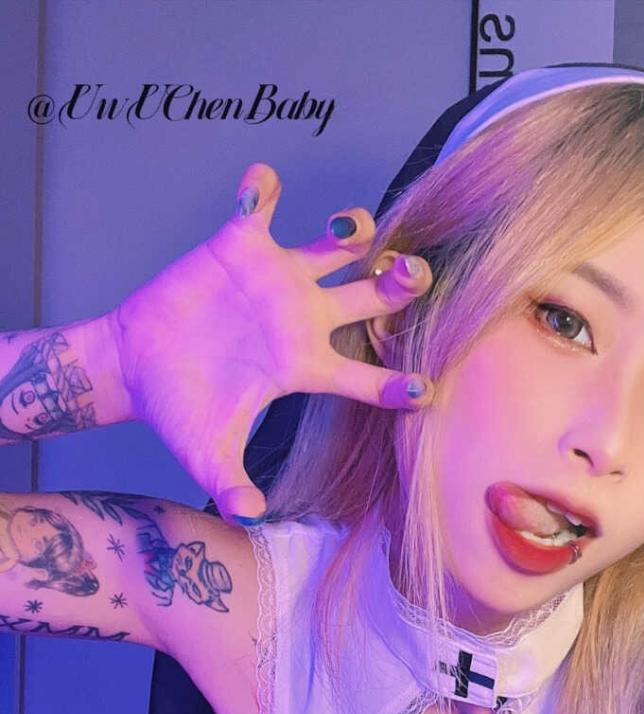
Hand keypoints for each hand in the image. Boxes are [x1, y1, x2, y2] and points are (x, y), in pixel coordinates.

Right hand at [109, 162, 433, 523]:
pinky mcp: (237, 248)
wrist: (136, 369)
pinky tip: (262, 183)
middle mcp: (304, 319)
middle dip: (399, 284)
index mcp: (305, 367)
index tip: (424, 390)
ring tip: (352, 227)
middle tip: (413, 275)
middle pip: (371, 296)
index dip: (395, 383)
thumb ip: (232, 483)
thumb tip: (247, 518)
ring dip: (352, 229)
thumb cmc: (179, 411)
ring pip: (334, 245)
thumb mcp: (207, 453)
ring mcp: (275, 280)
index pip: (363, 377)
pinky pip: (259, 208)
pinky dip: (262, 190)